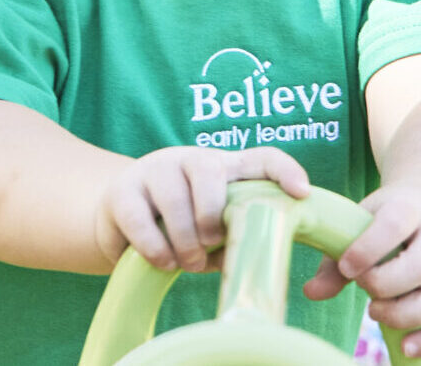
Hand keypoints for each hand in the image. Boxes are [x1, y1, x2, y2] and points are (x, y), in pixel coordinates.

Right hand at [96, 145, 309, 273]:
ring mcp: (153, 170)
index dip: (285, 170)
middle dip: (212, 216)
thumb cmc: (181, 229)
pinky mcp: (121, 192)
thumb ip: (233, 238)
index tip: (302, 193)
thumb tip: (255, 263)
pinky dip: (156, 248)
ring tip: (186, 262)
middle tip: (209, 246)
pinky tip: (163, 261)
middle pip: (209, 170)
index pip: (261, 157)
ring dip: (184, 240)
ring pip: (174, 197)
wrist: (118, 221)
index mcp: (223, 168)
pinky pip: (141, 220)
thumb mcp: (213, 232)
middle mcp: (189, 159)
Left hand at [303, 182, 420, 358]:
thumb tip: (311, 292)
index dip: (367, 248)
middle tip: (365, 291)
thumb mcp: (364, 224)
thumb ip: (336, 259)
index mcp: (412, 208)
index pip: (394, 224)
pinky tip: (407, 346)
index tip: (346, 267)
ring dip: (405, 316)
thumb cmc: (390, 224)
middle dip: (386, 286)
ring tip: (377, 314)